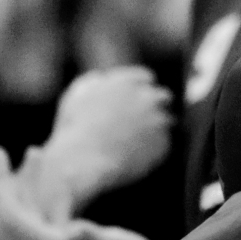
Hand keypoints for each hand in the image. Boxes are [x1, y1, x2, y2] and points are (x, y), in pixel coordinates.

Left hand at [0, 148, 155, 239]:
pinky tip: (55, 172)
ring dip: (27, 179)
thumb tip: (72, 230)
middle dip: (4, 182)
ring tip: (33, 149)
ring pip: (31, 206)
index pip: (12, 217)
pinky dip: (45, 189)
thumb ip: (91, 237)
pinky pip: (46, 210)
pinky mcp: (65, 239)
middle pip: (16, 209)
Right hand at [40, 67, 173, 211]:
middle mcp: (149, 96)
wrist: (81, 161)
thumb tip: (107, 78)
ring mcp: (159, 120)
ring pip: (165, 121)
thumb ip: (98, 80)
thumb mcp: (79, 94)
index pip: (146, 79)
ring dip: (154, 129)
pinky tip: (132, 157)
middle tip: (139, 122)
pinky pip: (162, 144)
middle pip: (162, 97)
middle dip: (153, 107)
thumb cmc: (75, 128)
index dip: (139, 91)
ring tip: (132, 144)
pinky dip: (151, 150)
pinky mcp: (162, 143)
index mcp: (130, 81)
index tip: (132, 103)